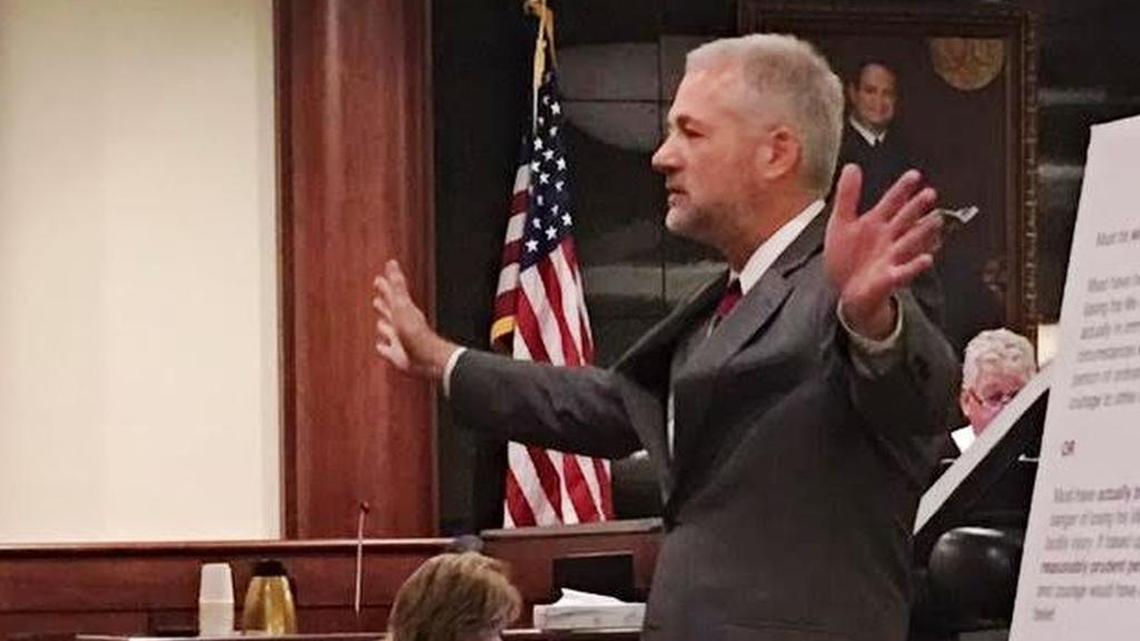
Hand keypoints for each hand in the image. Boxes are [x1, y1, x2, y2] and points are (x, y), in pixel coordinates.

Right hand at [372, 260, 457, 379]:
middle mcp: (400, 323)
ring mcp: (398, 339)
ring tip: (379, 320)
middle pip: (389, 311)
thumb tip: (392, 262)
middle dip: (383, 304)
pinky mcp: (396, 354)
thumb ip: (396, 285)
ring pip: (387, 329)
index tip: (379, 278)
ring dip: (382, 324)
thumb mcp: (402, 304)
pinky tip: (381, 346)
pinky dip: (383, 347)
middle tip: (377, 297)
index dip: (385, 287)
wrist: (426, 358)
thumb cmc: (414, 331)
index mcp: (402, 310)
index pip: (391, 295)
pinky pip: (386, 349)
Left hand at [824, 165, 941, 338]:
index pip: (892, 201)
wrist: (845, 292)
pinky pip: (906, 271)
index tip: (914, 175)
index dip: (902, 188)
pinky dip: (915, 266)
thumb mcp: (841, 223)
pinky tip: (927, 259)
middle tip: (929, 194)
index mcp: (877, 222)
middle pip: (906, 218)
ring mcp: (892, 256)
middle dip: (917, 207)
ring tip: (935, 221)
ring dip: (922, 232)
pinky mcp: (891, 277)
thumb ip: (847, 195)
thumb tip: (851, 167)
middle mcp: (889, 237)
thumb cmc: (847, 258)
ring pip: (910, 241)